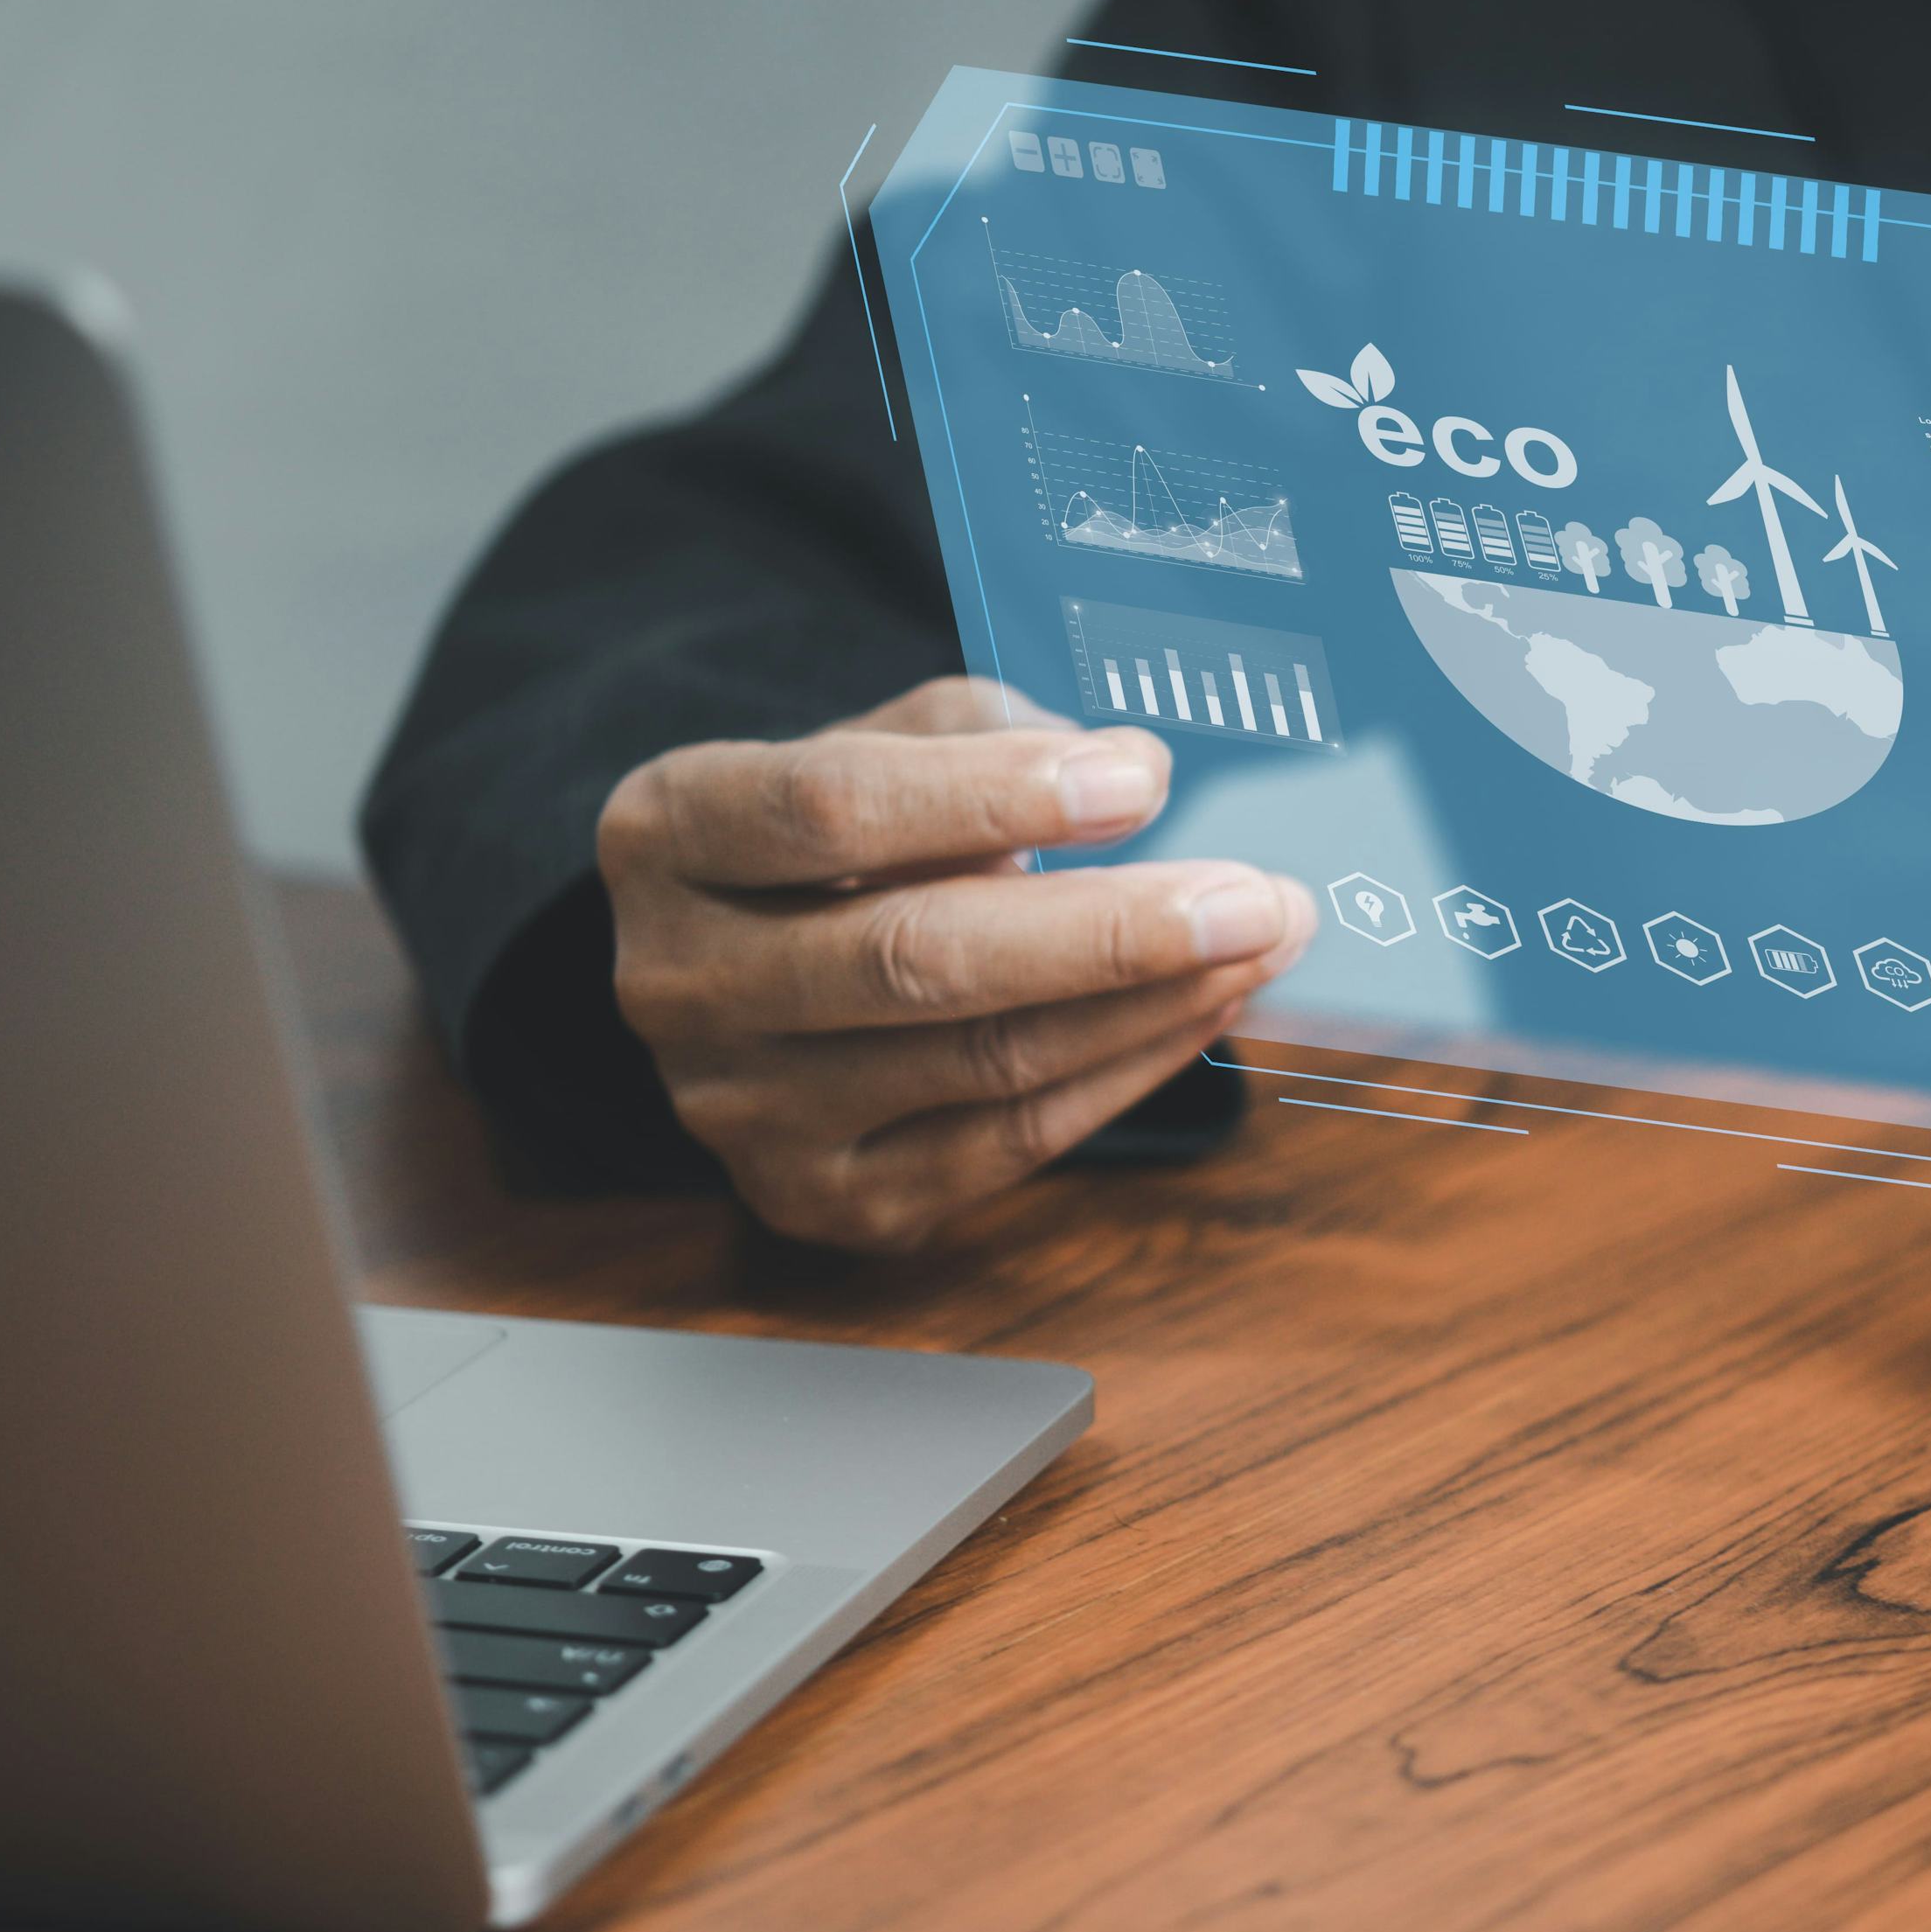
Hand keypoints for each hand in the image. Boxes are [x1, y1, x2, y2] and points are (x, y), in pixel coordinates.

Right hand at [598, 676, 1314, 1251]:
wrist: (746, 965)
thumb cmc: (836, 833)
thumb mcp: (878, 739)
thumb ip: (984, 734)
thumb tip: (1124, 774)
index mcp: (668, 832)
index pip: (830, 811)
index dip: (995, 797)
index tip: (1141, 779)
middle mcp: (679, 982)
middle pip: (913, 960)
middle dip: (1110, 929)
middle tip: (1254, 895)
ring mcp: (743, 1109)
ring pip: (980, 1062)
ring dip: (1149, 1004)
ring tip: (1261, 942)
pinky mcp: (823, 1197)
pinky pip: (1007, 1144)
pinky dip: (1125, 1071)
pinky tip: (1204, 1008)